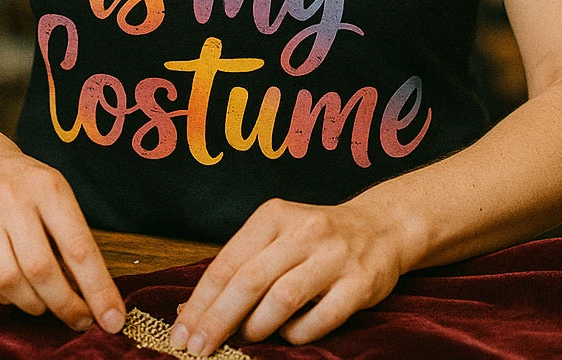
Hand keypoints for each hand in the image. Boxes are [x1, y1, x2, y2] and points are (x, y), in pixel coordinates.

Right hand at [0, 152, 125, 332]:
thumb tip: (93, 293)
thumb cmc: (28, 187)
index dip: (97, 288)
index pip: (78, 246)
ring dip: (34, 304)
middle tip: (80, 320)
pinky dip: (6, 299)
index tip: (112, 319)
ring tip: (46, 303)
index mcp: (48, 187)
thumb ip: (72, 237)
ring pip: (10, 282)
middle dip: (65, 304)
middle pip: (41, 269)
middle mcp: (13, 199)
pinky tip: (17, 292)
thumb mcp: (57, 195)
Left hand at [170, 195, 405, 355]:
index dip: (201, 301)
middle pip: (250, 280)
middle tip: (197, 348)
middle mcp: (303, 230)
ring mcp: (334, 256)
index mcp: (274, 215)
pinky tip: (289, 334)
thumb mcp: (278, 233)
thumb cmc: (315, 238)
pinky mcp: (360, 283)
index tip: (181, 332)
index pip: (227, 262)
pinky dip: (298, 333)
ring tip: (245, 339)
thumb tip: (198, 310)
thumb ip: (245, 263)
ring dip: (257, 326)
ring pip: (283, 298)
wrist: (380, 227)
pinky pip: (321, 318)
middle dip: (218, 320)